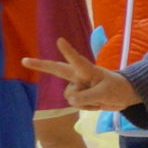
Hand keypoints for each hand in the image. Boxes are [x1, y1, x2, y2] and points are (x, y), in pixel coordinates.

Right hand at [23, 37, 141, 110]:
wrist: (123, 96)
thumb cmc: (117, 88)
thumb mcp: (106, 93)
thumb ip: (88, 96)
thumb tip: (70, 99)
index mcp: (88, 70)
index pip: (77, 60)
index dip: (69, 51)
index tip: (60, 40)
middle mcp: (79, 76)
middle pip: (57, 70)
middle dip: (41, 65)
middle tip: (24, 60)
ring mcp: (77, 85)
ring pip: (71, 97)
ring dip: (86, 102)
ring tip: (99, 98)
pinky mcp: (78, 96)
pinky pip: (76, 105)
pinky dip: (88, 107)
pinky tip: (96, 103)